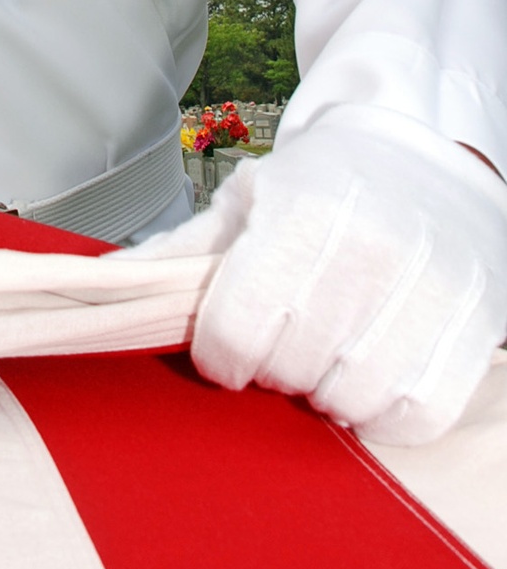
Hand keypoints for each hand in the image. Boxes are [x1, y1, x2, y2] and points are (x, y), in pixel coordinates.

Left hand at [132, 108, 506, 443]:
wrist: (427, 156)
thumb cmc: (327, 184)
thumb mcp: (247, 201)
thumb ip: (180, 253)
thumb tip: (99, 286)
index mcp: (302, 216)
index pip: (235, 331)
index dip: (220, 356)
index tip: (226, 348)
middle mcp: (370, 252)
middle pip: (291, 371)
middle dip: (273, 368)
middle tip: (282, 339)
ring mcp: (430, 290)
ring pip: (353, 400)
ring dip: (327, 394)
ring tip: (326, 352)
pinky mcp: (475, 324)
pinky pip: (418, 413)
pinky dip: (386, 412)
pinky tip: (370, 374)